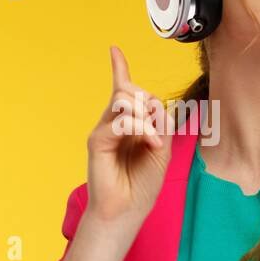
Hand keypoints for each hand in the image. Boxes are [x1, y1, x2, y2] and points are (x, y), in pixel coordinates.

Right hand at [85, 45, 171, 232]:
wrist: (127, 211)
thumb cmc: (142, 183)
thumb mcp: (161, 149)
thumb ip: (159, 124)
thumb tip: (151, 103)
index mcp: (128, 124)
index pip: (122, 89)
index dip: (119, 67)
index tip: (114, 49)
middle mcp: (113, 123)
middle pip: (131, 91)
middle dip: (150, 104)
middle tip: (158, 133)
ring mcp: (104, 130)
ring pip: (125, 100)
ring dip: (146, 116)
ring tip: (154, 140)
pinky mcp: (98, 140)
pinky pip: (120, 120)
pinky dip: (140, 128)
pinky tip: (150, 143)